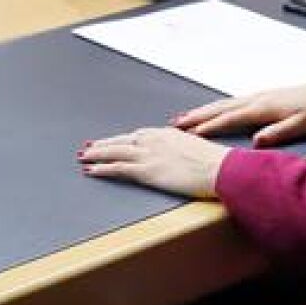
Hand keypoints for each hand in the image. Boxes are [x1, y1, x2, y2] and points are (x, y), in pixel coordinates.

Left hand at [79, 127, 228, 197]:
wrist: (222, 169)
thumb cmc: (217, 163)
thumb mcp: (198, 150)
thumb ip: (184, 151)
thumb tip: (183, 158)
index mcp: (166, 134)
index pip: (137, 136)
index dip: (122, 139)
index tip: (111, 141)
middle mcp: (154, 140)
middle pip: (122, 140)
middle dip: (104, 145)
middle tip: (88, 147)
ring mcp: (150, 154)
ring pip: (115, 152)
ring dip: (97, 154)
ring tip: (83, 157)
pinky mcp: (148, 170)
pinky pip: (118, 168)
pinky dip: (102, 168)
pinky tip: (91, 171)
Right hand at [170, 74, 305, 147]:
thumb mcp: (301, 126)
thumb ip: (278, 133)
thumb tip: (256, 141)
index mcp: (263, 109)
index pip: (229, 119)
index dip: (208, 126)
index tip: (188, 133)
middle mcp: (255, 99)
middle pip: (219, 108)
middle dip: (196, 116)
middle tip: (174, 124)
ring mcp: (256, 96)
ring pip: (222, 104)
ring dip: (202, 110)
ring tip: (183, 118)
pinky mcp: (260, 97)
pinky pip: (230, 102)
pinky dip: (215, 107)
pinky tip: (209, 111)